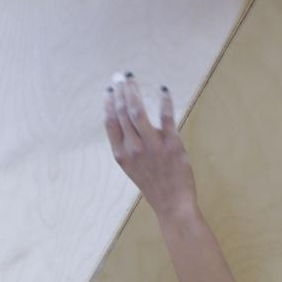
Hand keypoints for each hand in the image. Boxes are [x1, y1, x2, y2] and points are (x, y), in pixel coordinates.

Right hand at [103, 73, 197, 222]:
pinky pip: (166, 117)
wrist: (172, 204)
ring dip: (133, 91)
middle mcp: (133, 148)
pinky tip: (163, 89)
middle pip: (122, 113)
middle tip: (121, 77)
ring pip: (138, 111)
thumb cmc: (153, 185)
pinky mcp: (171, 144)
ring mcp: (152, 146)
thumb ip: (128, 146)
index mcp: (121, 154)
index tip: (110, 90)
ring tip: (132, 79)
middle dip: (121, 91)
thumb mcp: (132, 168)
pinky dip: (164, 100)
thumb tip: (129, 120)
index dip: (109, 104)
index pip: (110, 123)